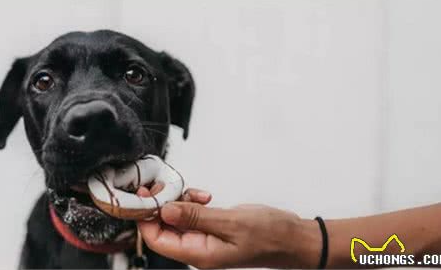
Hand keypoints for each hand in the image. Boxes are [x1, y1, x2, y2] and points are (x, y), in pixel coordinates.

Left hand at [136, 187, 320, 268]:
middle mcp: (197, 248)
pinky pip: (191, 214)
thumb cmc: (269, 235)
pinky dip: (192, 202)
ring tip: (193, 192)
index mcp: (198, 254)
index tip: (146, 194)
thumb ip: (194, 217)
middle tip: (166, 186)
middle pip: (163, 227)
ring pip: (176, 218)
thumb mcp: (230, 223)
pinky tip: (204, 196)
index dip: (146, 216)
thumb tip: (164, 210)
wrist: (293, 237)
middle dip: (161, 205)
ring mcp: (204, 238)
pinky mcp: (212, 227)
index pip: (156, 238)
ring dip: (179, 201)